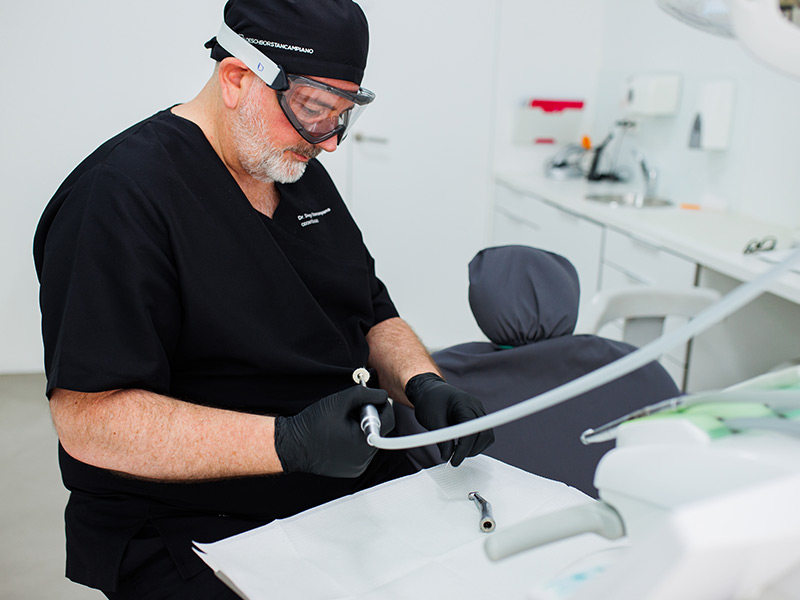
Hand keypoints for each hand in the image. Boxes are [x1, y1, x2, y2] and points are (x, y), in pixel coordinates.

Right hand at [274, 385, 393, 477]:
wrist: (292, 446)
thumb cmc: (312, 425)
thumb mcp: (340, 401)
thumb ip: (365, 394)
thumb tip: (381, 394)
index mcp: (365, 442)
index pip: (388, 419)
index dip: (380, 404)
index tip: (369, 399)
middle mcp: (365, 458)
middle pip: (379, 430)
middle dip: (368, 416)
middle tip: (350, 411)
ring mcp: (358, 466)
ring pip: (371, 440)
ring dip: (362, 428)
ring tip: (342, 424)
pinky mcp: (351, 470)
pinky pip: (362, 451)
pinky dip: (355, 441)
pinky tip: (339, 436)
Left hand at [405, 373, 493, 466]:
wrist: (428, 389)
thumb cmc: (429, 400)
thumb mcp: (432, 420)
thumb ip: (442, 439)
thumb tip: (448, 456)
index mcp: (464, 403)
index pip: (471, 430)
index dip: (464, 449)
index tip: (454, 460)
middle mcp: (475, 406)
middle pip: (484, 434)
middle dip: (471, 450)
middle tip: (455, 458)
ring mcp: (477, 410)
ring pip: (486, 435)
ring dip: (474, 448)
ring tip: (457, 452)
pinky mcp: (476, 416)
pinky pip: (482, 433)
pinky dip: (474, 443)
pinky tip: (461, 446)